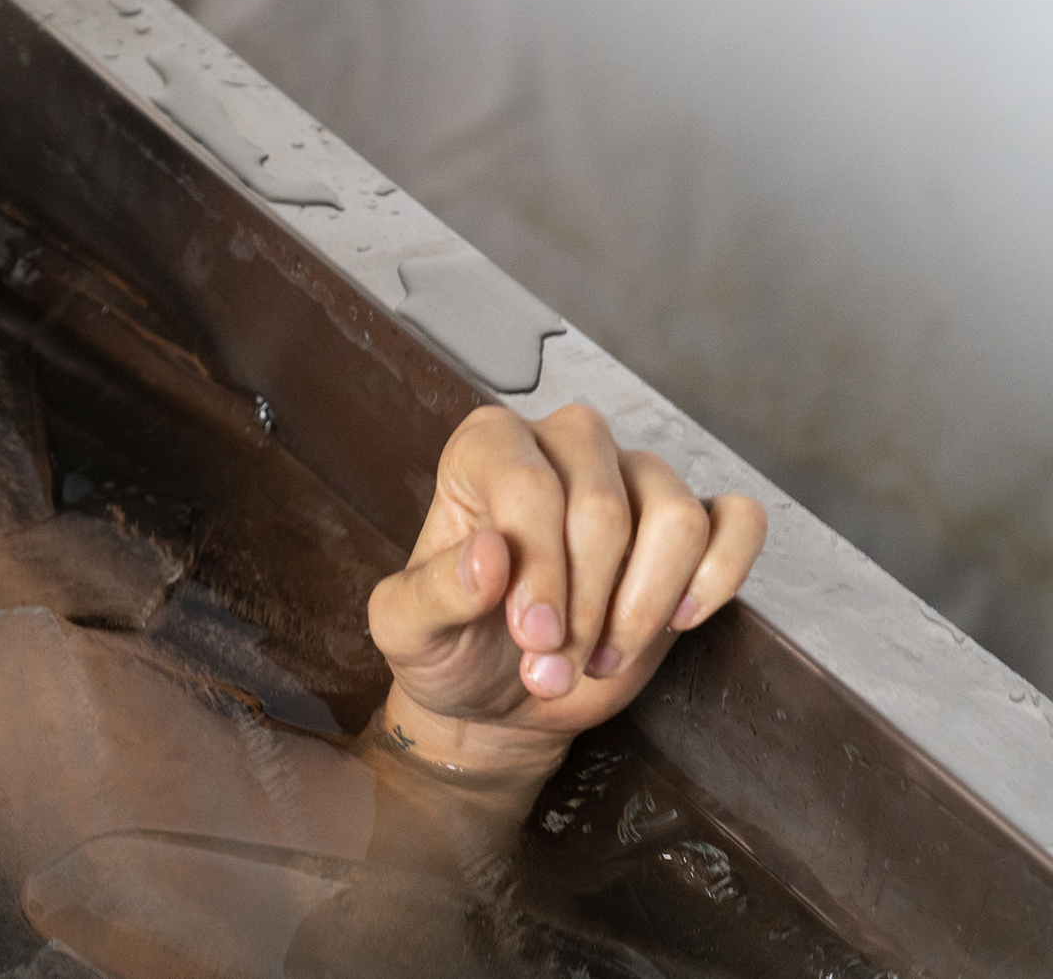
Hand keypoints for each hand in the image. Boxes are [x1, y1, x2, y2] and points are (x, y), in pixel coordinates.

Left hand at [367, 405, 764, 770]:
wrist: (497, 698)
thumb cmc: (448, 647)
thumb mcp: (405, 631)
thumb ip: (434, 591)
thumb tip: (491, 556)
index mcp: (486, 450)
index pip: (529, 486)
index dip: (539, 572)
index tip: (532, 638)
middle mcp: (564, 447)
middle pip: (603, 507)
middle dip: (585, 606)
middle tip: (551, 666)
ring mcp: (634, 479)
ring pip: (676, 517)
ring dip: (641, 608)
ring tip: (597, 657)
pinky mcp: (691, 525)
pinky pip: (738, 520)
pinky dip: (719, 575)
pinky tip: (676, 620)